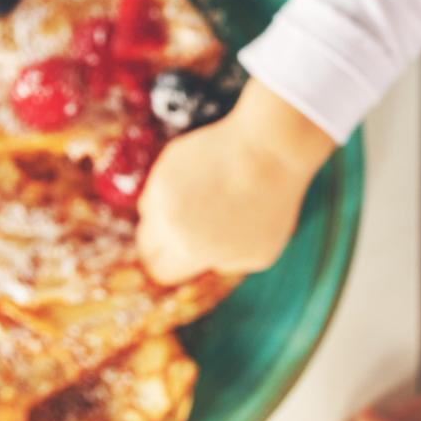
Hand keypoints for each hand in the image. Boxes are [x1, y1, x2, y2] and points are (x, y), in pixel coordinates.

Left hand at [135, 81, 335, 284]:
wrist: (272, 148)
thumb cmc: (220, 149)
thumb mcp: (169, 167)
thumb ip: (154, 202)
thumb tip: (152, 225)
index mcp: (166, 221)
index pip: (148, 249)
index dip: (152, 239)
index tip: (159, 235)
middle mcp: (193, 247)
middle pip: (167, 272)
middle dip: (167, 257)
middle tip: (178, 238)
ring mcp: (228, 257)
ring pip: (207, 262)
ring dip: (208, 244)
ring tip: (228, 207)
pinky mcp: (258, 257)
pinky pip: (239, 256)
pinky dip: (241, 239)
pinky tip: (252, 211)